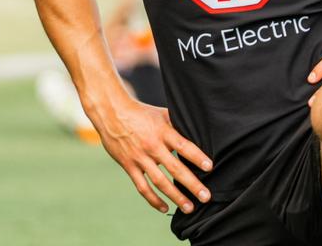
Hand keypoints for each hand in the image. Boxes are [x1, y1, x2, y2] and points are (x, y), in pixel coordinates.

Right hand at [94, 95, 212, 214]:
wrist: (111, 113)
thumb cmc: (141, 113)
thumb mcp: (162, 114)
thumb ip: (178, 125)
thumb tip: (197, 133)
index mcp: (162, 132)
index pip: (183, 146)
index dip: (197, 157)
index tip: (209, 167)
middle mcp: (152, 146)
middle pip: (175, 168)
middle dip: (192, 184)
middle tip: (206, 197)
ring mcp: (140, 158)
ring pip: (160, 182)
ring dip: (175, 196)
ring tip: (189, 208)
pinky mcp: (129, 166)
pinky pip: (142, 187)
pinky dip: (153, 200)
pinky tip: (165, 208)